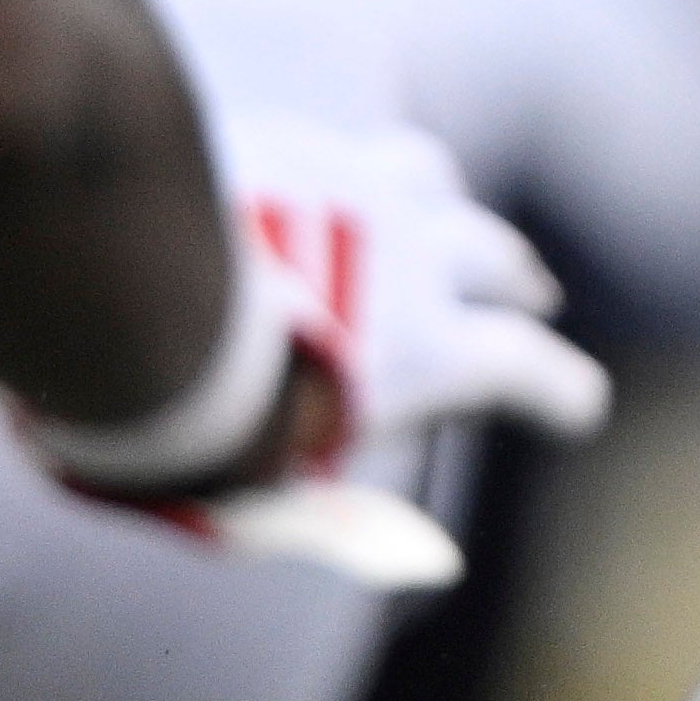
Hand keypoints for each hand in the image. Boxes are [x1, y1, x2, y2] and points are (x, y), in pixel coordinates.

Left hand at [184, 111, 613, 592]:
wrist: (117, 291)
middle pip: (493, 255)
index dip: (559, 390)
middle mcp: (410, 256)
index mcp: (424, 349)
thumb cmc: (188, 419)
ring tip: (441, 210)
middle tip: (530, 291)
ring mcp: (349, 186)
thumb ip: (337, 515)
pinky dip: (336, 170)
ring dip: (443, 202)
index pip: (523, 368)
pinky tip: (311, 177)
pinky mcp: (282, 142)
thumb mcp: (266, 500)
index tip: (582, 405)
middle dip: (516, 280)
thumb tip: (418, 558)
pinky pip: (329, 146)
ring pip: (427, 175)